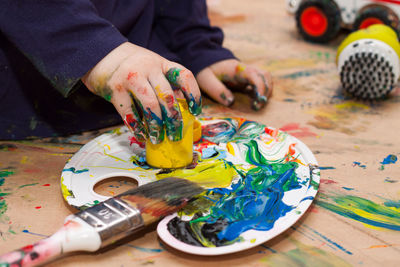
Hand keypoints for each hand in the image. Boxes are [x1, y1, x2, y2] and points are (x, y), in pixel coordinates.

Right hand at [81, 42, 201, 143]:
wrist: (102, 54)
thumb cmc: (134, 66)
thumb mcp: (153, 67)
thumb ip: (166, 84)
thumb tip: (181, 112)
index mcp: (162, 64)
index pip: (184, 76)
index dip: (193, 94)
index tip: (195, 111)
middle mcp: (149, 68)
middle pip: (167, 96)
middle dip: (173, 119)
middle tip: (176, 134)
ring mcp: (131, 78)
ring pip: (150, 105)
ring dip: (156, 125)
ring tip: (158, 138)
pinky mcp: (115, 89)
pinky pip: (129, 112)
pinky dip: (137, 127)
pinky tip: (142, 135)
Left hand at [196, 59, 272, 109]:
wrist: (204, 58)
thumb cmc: (204, 70)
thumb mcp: (205, 80)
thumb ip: (217, 90)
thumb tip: (231, 102)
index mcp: (236, 69)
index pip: (254, 75)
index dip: (260, 89)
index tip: (256, 103)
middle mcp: (245, 69)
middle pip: (265, 76)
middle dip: (265, 92)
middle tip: (256, 107)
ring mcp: (247, 73)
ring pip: (265, 79)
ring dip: (265, 92)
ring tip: (256, 105)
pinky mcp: (247, 78)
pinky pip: (260, 83)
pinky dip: (261, 92)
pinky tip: (254, 102)